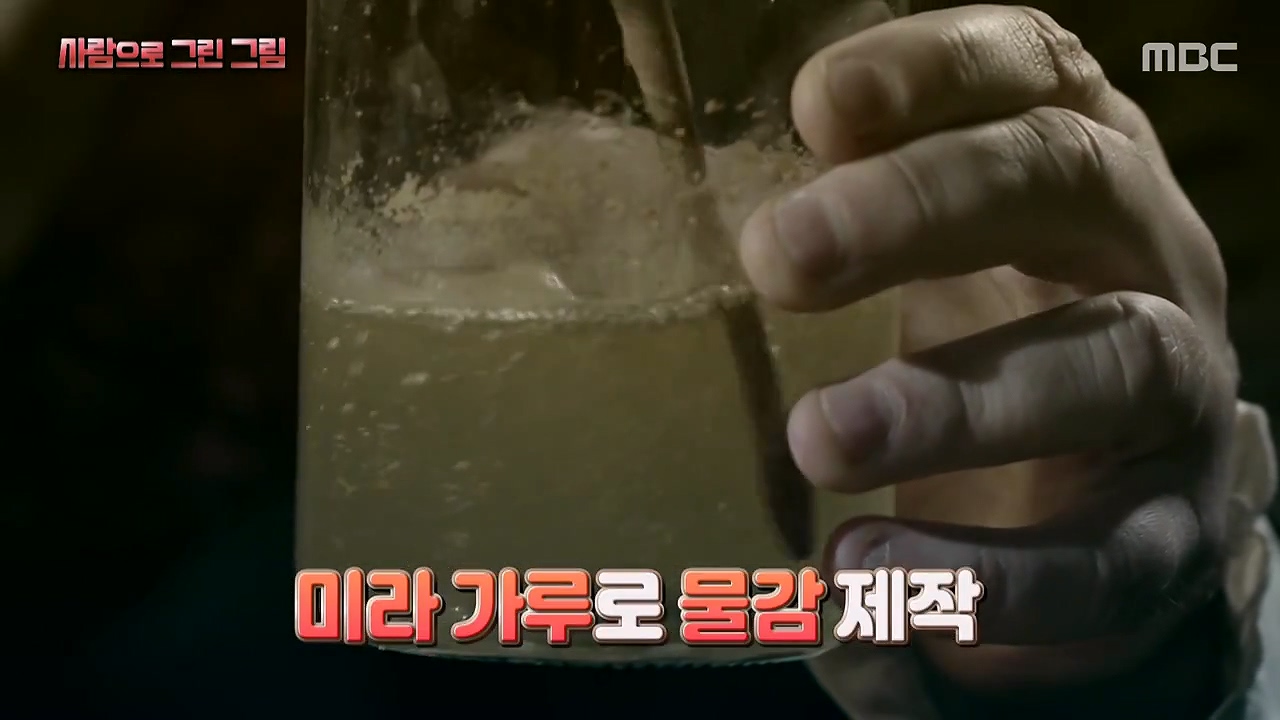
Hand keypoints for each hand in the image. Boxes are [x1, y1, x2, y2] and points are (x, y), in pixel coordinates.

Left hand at [737, 2, 1237, 708]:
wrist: (1108, 493)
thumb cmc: (995, 328)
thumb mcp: (940, 247)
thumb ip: (872, 201)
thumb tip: (782, 170)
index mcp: (1075, 164)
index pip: (1032, 70)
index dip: (936, 68)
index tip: (819, 102)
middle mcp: (1143, 252)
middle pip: (1066, 181)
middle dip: (923, 207)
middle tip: (780, 256)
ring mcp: (1174, 390)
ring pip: (1107, 363)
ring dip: (956, 402)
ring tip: (821, 439)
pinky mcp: (1166, 530)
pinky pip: (1099, 554)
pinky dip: (981, 572)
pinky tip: (867, 572)